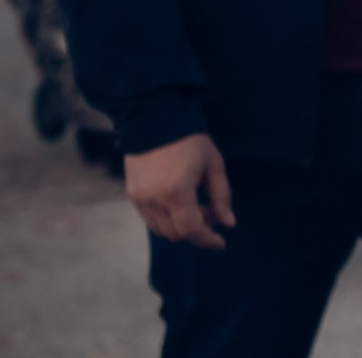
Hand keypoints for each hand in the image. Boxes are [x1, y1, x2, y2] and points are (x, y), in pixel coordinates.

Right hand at [126, 133, 234, 249]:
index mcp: (176, 192)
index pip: (191, 230)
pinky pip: (150, 219)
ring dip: (181, 226)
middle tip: (211, 213)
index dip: (207, 240)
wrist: (155, 118)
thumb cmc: (190, 140)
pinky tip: (180, 202)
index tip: (220, 243)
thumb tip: (228, 223)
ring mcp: (139, 199)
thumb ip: (221, 196)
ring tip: (197, 205)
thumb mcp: (213, 164)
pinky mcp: (132, 195)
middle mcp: (154, 200)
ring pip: (162, 229)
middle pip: (176, 233)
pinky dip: (167, 219)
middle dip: (197, 230)